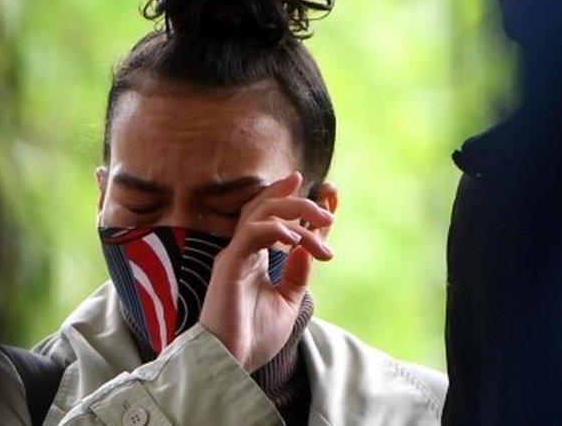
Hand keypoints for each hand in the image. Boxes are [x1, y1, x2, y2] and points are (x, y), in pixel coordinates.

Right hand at [198, 172, 333, 372]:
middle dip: (301, 202)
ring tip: (323, 222)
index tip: (331, 200)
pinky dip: (276, 229)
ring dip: (295, 210)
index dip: (302, 207)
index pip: (278, 221)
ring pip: (261, 212)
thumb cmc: (253, 337)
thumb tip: (307, 249)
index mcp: (254, 257)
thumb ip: (297, 275)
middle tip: (330, 215)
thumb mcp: (287, 302)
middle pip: (267, 207)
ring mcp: (235, 254)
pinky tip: (296, 240)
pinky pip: (252, 232)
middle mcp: (243, 250)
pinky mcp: (229, 263)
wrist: (231, 361)